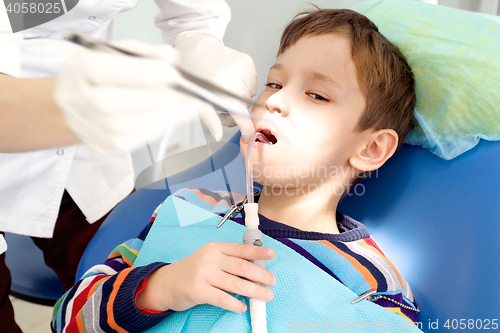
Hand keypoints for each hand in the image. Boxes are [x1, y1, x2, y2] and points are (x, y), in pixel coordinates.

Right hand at [54, 40, 221, 153]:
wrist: (71, 102)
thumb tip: (172, 59)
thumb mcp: (114, 51)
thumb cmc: (96, 74)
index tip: (177, 73)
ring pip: (140, 123)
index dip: (153, 73)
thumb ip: (144, 52)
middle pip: (131, 102)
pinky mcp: (107, 146)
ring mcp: (94, 128)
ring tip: (191, 104)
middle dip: (168, 97)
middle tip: (194, 93)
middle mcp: (85, 101)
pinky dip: (163, 125)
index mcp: (83, 69)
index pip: (120, 71)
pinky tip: (177, 115)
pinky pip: (142, 137)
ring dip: (172, 114)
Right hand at [136, 242, 275, 312]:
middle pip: (241, 267)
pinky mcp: (197, 290)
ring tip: (266, 296)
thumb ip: (227, 261)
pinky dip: (234, 304)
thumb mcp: (208, 259)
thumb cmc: (192, 271)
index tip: (271, 254)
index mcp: (215, 248)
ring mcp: (203, 274)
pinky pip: (222, 298)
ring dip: (254, 291)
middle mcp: (209, 258)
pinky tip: (242, 307)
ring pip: (235, 283)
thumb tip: (254, 267)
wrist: (166, 283)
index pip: (240, 249)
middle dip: (260, 274)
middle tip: (272, 281)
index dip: (257, 252)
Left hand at [175, 31, 257, 142]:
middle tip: (221, 104)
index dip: (246, 126)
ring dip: (240, 96)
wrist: (196, 48)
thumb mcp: (197, 99)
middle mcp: (235, 76)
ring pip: (249, 94)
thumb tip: (217, 135)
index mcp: (221, 87)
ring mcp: (244, 67)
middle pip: (245, 105)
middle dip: (235, 108)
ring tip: (225, 88)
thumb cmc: (194, 73)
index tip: (248, 134)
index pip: (241, 113)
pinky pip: (252, 82)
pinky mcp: (248, 61)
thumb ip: (210, 119)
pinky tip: (231, 78)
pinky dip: (243, 84)